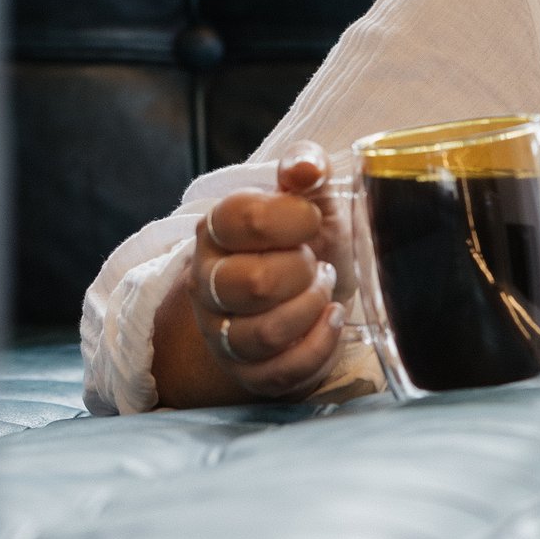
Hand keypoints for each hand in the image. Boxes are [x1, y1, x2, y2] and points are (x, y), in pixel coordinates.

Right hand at [153, 150, 344, 405]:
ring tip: (323, 289)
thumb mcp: (311, 196)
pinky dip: (319, 345)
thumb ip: (305, 166)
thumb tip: (304, 167)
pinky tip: (331, 319)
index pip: (242, 218)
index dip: (292, 217)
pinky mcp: (248, 371)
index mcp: (217, 231)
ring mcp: (222, 332)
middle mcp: (208, 284)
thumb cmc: (309, 239)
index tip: (311, 219)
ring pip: (263, 333)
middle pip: (252, 284)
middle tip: (315, 263)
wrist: (316, 288)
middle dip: (301, 272)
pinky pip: (281, 370)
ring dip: (310, 308)